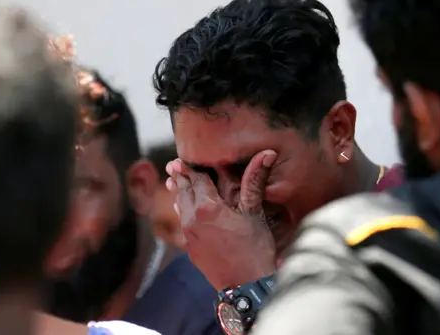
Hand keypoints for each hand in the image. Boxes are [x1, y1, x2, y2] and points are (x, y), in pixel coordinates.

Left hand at [166, 150, 277, 289]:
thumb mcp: (255, 212)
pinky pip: (183, 223)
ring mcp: (189, 235)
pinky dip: (182, 211)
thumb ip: (254, 181)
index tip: (182, 158)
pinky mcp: (190, 249)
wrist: (246, 286)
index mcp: (207, 207)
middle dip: (180, 177)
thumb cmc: (255, 249)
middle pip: (183, 192)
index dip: (192, 167)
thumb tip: (267, 153)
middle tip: (173, 165)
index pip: (197, 179)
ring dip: (178, 193)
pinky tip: (182, 208)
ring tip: (172, 181)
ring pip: (180, 208)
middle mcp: (192, 219)